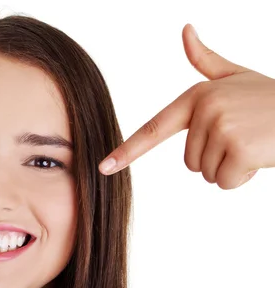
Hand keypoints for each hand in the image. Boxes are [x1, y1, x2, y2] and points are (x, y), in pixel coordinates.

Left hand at [99, 24, 274, 189]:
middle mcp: (204, 110)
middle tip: (244, 138)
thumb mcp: (236, 75)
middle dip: (218, 159)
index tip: (104, 166)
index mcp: (196, 96)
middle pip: (190, 163)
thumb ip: (206, 60)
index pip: (154, 128)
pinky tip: (261, 156)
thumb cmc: (271, 98)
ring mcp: (221, 128)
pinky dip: (244, 178)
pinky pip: (226, 182)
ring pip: (208, 174)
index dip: (127, 150)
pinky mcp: (239, 149)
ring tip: (254, 143)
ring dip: (232, 168)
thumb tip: (186, 30)